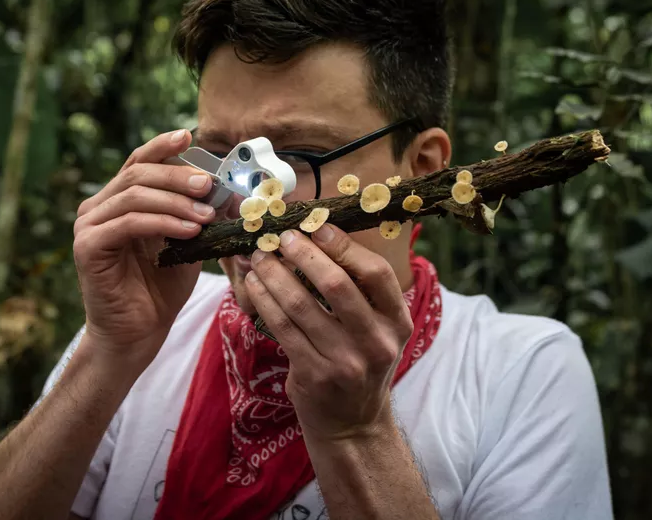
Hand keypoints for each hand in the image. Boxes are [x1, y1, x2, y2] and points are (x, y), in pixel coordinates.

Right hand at [73, 129, 214, 368]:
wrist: (139, 332)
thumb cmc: (162, 287)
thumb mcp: (188, 241)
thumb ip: (200, 213)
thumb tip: (228, 189)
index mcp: (119, 200)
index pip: (139, 161)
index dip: (162, 146)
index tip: (189, 135)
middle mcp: (98, 207)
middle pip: (138, 173)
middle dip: (178, 176)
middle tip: (209, 185)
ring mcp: (89, 226)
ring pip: (134, 195)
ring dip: (175, 201)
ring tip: (206, 215)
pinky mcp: (88, 247)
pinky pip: (128, 223)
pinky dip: (162, 222)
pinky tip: (189, 231)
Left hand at [245, 225, 412, 440]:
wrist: (352, 423)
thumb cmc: (362, 362)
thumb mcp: (379, 330)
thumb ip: (362, 293)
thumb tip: (321, 238)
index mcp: (398, 322)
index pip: (376, 274)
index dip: (345, 246)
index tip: (317, 227)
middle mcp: (377, 342)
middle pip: (337, 285)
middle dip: (304, 254)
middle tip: (282, 237)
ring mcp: (345, 362)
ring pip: (301, 304)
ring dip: (274, 274)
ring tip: (260, 257)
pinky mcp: (314, 375)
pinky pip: (282, 328)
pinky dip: (264, 300)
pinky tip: (254, 285)